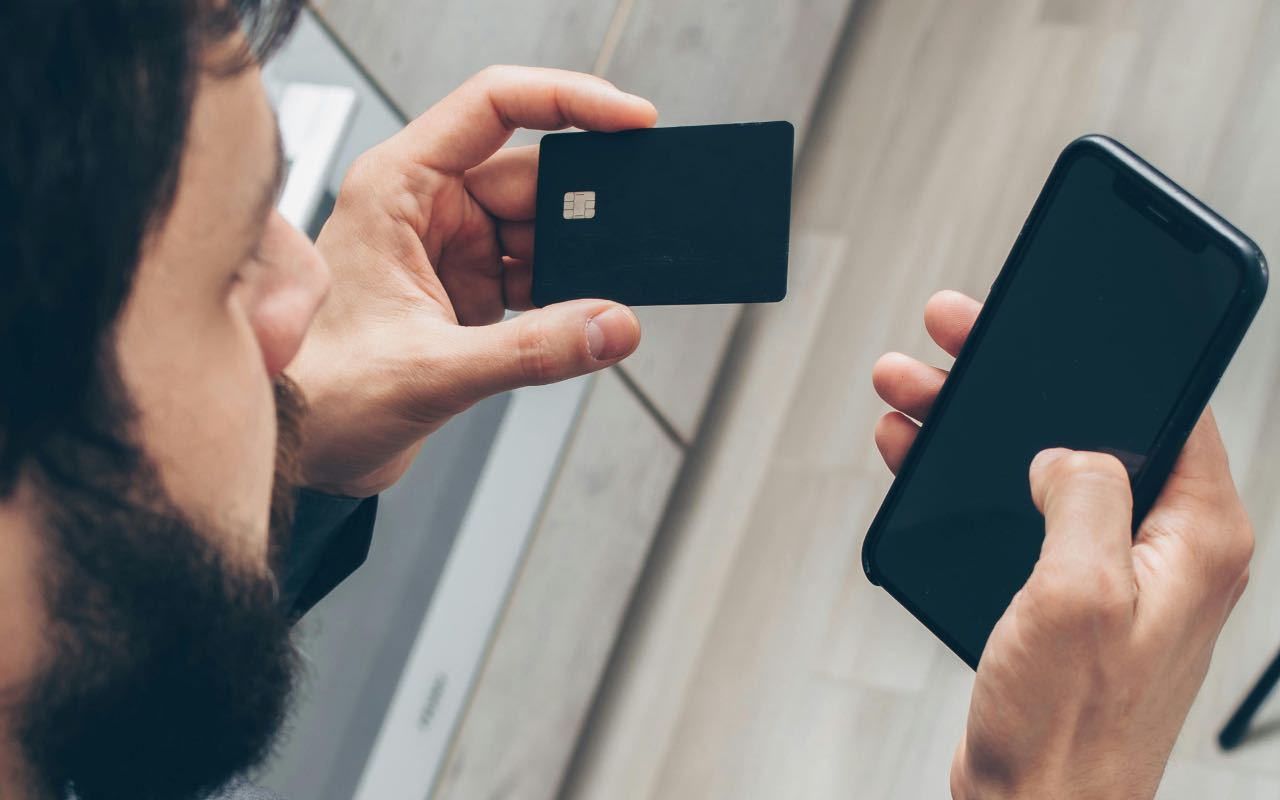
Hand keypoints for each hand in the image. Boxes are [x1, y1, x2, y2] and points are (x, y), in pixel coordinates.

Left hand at [288, 67, 656, 496]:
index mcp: (398, 187)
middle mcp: (425, 206)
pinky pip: (537, 274)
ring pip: (541, 230)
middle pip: (532, 176)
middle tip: (625, 243)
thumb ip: (533, 350)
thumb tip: (615, 326)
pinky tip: (578, 321)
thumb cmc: (321, 393)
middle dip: (583, 211)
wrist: (302, 448)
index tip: (632, 119)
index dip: (571, 99)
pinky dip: (565, 297)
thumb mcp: (432, 371)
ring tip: (593, 303)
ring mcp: (449, 248)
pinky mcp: (467, 289)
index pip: (495, 105)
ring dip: (576, 264)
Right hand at [872, 290, 1253, 798]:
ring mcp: (1111, 573)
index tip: (1063, 309)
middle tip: (955, 334)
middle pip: (1090, 426)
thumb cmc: (1069, 731)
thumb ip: (1081, 494)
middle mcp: (1164, 551)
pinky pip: (1017, 512)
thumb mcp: (1078, 592)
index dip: (1116, 350)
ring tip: (909, 391)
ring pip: (1042, 464)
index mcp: (1199, 540)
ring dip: (975, 425)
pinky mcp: (1064, 595)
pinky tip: (918, 456)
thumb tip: (1064, 448)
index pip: (1173, 408)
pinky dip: (966, 478)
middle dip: (1015, 378)